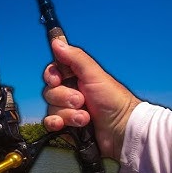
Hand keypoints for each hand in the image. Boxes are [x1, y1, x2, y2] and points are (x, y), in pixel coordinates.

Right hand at [42, 39, 140, 159]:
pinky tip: (64, 126)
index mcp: (76, 78)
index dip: (51, 76)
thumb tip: (56, 42)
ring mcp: (67, 111)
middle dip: (64, 98)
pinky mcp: (66, 127)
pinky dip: (56, 123)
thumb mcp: (95, 75)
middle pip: (49, 92)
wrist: (122, 131)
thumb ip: (75, 58)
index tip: (57, 80)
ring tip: (85, 118)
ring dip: (67, 113)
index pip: (53, 72)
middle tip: (82, 101)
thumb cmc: (114, 101)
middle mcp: (70, 93)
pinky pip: (50, 123)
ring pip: (51, 108)